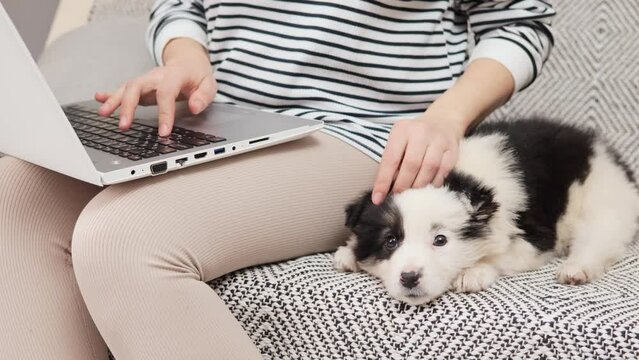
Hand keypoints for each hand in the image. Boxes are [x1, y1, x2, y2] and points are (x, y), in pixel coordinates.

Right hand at [95, 38, 215, 136]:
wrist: (189, 61)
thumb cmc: (198, 75)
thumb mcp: (209, 84)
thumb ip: (203, 96)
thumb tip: (195, 107)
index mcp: (174, 75)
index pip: (166, 93)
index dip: (164, 113)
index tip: (164, 132)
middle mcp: (156, 75)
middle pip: (137, 86)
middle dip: (128, 106)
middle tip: (124, 125)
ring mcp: (146, 80)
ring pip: (126, 87)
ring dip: (114, 100)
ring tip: (104, 114)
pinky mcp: (141, 86)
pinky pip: (123, 88)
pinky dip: (110, 94)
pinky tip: (98, 99)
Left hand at [371, 112, 465, 204]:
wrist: (443, 121)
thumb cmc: (414, 136)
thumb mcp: (399, 140)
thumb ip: (392, 161)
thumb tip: (385, 188)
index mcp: (402, 130)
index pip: (390, 159)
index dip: (383, 181)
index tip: (377, 198)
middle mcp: (421, 132)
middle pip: (411, 165)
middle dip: (403, 185)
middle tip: (399, 194)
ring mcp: (439, 139)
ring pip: (429, 168)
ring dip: (419, 185)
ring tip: (413, 191)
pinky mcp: (453, 148)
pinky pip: (443, 170)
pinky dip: (434, 182)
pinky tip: (428, 186)